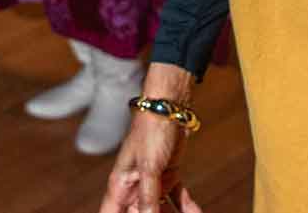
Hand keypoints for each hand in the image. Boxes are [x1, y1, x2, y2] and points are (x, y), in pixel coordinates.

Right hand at [99, 63, 201, 212]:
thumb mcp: (150, 167)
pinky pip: (176, 199)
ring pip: (158, 211)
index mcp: (120, 186)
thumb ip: (148, 198)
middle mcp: (133, 187)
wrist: (170, 106)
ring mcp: (151, 182)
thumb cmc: (151, 131)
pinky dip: (187, 209)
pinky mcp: (168, 175)